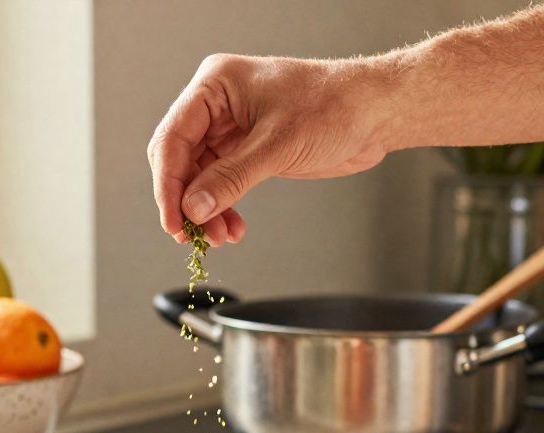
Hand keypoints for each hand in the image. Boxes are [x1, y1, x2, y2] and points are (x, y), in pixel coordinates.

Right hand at [147, 54, 390, 244]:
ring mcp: (232, 128)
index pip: (172, 138)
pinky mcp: (248, 149)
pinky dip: (223, 207)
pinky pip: (222, 183)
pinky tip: (231, 227)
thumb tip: (193, 208)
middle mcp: (217, 105)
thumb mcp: (278, 144)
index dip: (167, 184)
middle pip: (180, 160)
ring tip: (217, 236)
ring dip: (206, 210)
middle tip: (192, 235)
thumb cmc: (334, 106)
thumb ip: (231, 178)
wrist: (375, 112)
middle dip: (186, 201)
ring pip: (200, 177)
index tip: (173, 220)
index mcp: (215, 85)